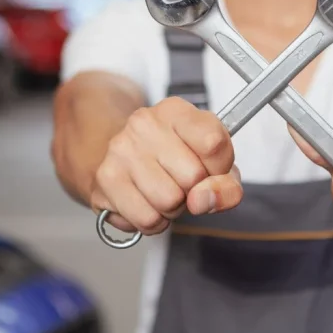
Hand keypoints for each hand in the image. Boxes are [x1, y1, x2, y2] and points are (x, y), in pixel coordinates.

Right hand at [93, 97, 241, 235]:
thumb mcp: (213, 164)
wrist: (127, 160)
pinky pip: (146, 219)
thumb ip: (227, 184)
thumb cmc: (176, 160)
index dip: (220, 168)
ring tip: (164, 192)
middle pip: (193, 177)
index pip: (214, 143)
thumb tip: (204, 200)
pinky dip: (154, 221)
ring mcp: (121, 149)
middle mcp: (145, 123)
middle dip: (194, 191)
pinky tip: (148, 203)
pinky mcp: (106, 179)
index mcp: (176, 111)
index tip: (210, 167)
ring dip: (173, 209)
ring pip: (169, 202)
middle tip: (181, 182)